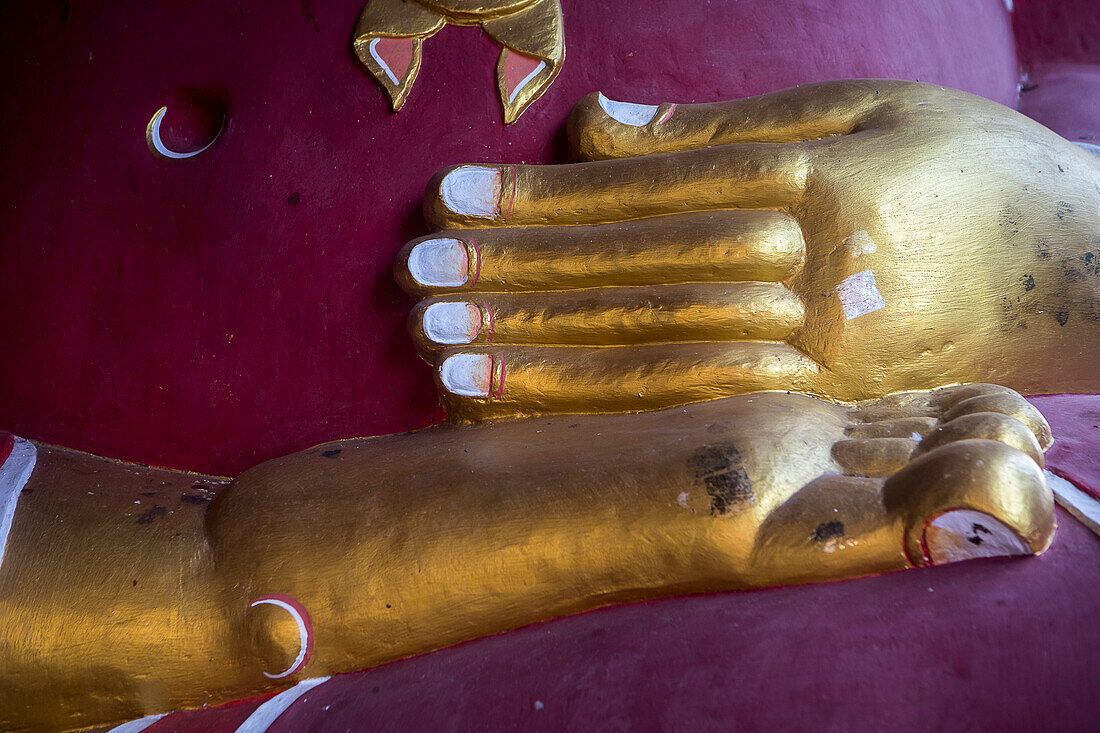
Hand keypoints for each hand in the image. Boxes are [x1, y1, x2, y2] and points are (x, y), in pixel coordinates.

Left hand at [395, 80, 1099, 420]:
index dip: (540, 198)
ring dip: (541, 356)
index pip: (645, 195)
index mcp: (819, 185)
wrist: (1083, 273)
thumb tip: (596, 127)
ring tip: (443, 351)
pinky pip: (700, 415)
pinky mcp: (825, 410)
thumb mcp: (866, 108)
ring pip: (654, 354)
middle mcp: (812, 277)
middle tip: (416, 277)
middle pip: (634, 276)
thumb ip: (724, 126)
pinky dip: (609, 415)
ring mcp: (819, 357)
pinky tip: (533, 411)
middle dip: (514, 278)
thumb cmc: (974, 170)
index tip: (448, 197)